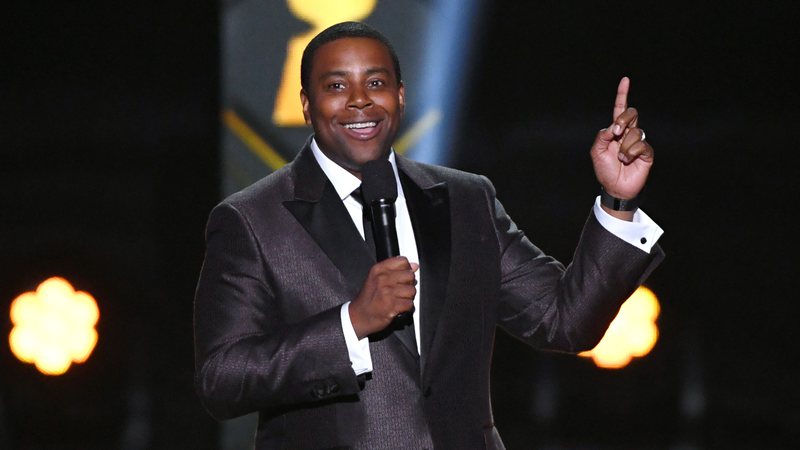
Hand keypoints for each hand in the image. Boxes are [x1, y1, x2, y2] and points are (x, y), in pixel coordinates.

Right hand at [349, 256, 417, 338]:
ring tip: (398, 299)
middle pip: (410, 275)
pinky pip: (409, 303)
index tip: (401, 276)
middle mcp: (382, 279)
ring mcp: (387, 292)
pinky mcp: (392, 306)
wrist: (359, 316)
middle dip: (408, 284)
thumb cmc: (368, 298)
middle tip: (399, 290)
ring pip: (412, 290)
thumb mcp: (376, 278)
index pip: (403, 261)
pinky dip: (406, 307)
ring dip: (407, 297)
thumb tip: (415, 266)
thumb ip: (396, 270)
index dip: (406, 269)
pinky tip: (398, 307)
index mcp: (378, 270)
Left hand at [590, 77, 653, 211]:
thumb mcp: (596, 151)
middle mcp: (628, 133)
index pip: (620, 109)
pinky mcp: (647, 152)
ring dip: (624, 146)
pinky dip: (631, 153)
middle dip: (623, 120)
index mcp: (615, 130)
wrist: (615, 187)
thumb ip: (601, 136)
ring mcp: (638, 142)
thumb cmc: (605, 169)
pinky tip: (628, 160)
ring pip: (636, 132)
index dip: (622, 94)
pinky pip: (641, 145)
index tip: (625, 80)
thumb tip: (613, 127)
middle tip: (615, 132)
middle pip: (632, 114)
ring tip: (621, 158)